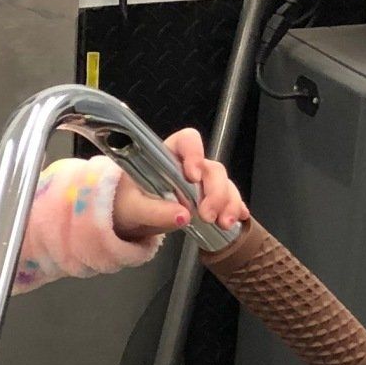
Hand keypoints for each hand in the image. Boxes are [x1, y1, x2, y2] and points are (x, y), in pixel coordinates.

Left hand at [111, 128, 247, 239]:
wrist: (128, 218)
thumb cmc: (126, 203)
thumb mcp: (134, 209)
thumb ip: (155, 211)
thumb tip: (182, 216)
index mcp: (165, 156)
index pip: (186, 141)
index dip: (194, 154)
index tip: (192, 177)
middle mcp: (186, 165)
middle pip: (211, 168)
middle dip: (215, 191)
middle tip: (208, 216)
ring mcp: (200, 182)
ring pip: (223, 183)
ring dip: (228, 202)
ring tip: (224, 223)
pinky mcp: (207, 197)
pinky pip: (227, 198)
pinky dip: (234, 207)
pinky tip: (239, 218)